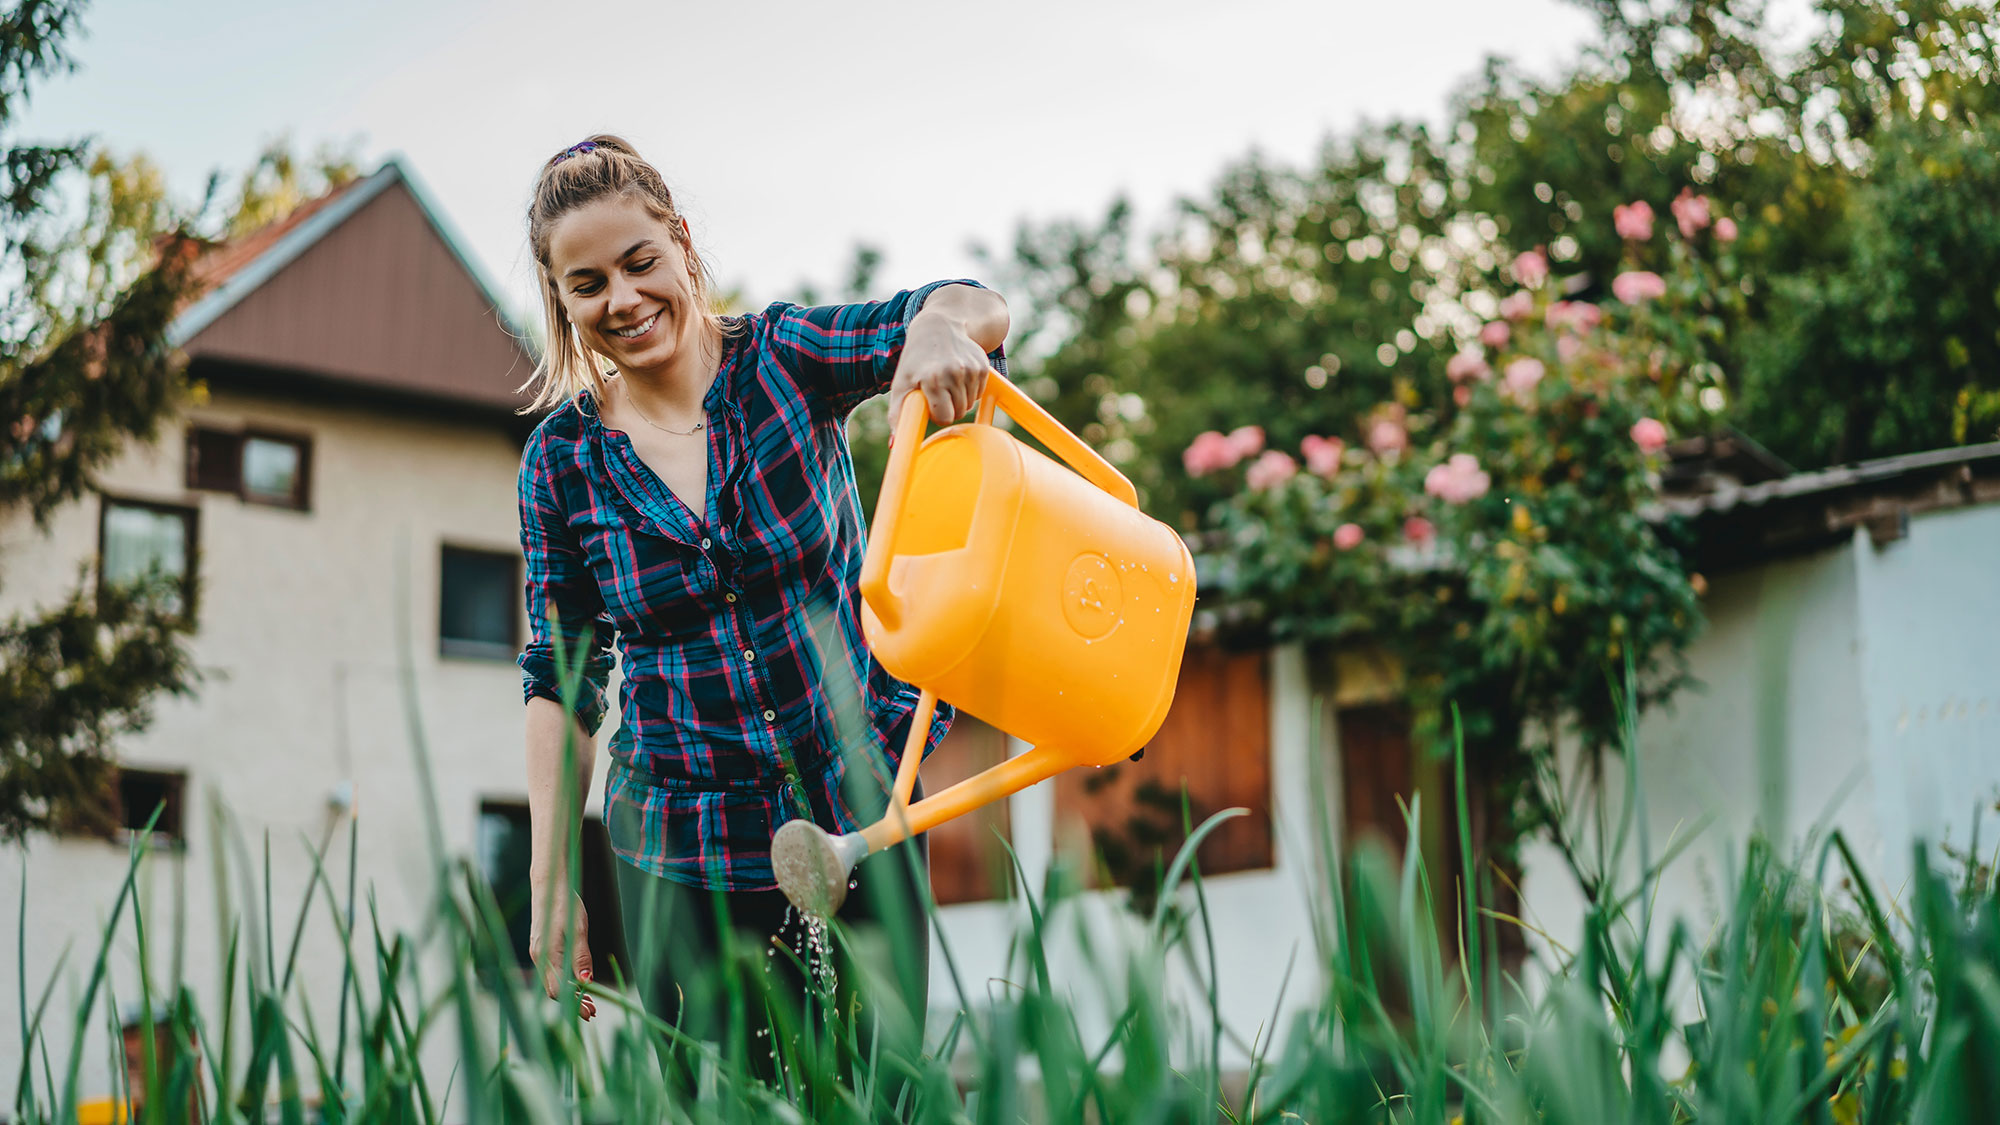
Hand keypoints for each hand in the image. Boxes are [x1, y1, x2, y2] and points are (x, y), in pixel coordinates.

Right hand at [529, 884, 595, 1020]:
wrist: (550, 885)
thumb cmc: (565, 904)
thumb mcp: (578, 928)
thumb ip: (581, 955)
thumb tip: (586, 981)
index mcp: (547, 954)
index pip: (559, 990)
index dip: (574, 1004)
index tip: (590, 1013)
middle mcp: (539, 957)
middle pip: (555, 990)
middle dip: (573, 1003)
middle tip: (594, 1011)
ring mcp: (539, 953)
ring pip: (553, 982)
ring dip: (571, 994)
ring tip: (590, 1002)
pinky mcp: (542, 949)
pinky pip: (553, 972)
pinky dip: (566, 982)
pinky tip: (579, 983)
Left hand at [889, 310, 991, 427]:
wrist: (939, 326)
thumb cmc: (915, 359)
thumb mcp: (901, 384)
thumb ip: (897, 415)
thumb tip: (894, 445)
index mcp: (932, 379)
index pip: (944, 418)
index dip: (937, 414)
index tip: (930, 404)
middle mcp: (954, 373)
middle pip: (959, 413)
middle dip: (948, 408)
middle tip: (936, 391)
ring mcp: (971, 369)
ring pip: (969, 405)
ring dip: (958, 399)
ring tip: (946, 381)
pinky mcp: (983, 366)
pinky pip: (978, 393)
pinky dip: (968, 390)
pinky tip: (957, 375)